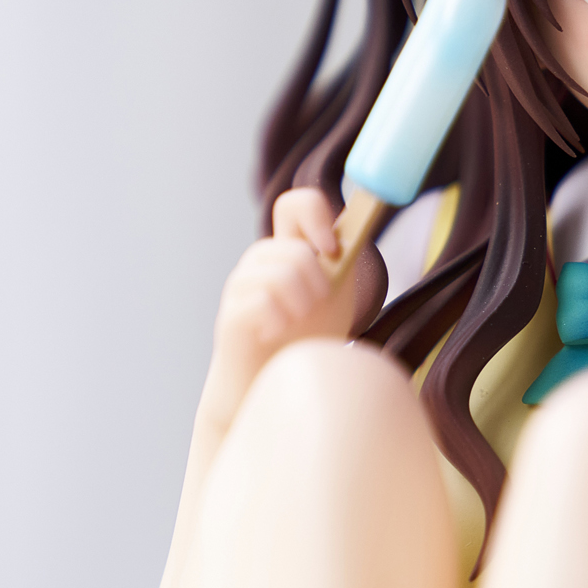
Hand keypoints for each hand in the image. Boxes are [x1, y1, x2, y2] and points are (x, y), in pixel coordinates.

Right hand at [200, 188, 389, 431]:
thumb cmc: (309, 338)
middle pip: (293, 247)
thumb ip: (344, 260)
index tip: (333, 250)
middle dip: (318, 280)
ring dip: (303, 302)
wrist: (277, 384)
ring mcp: (241, 286)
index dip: (317, 216)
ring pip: (281, 273)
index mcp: (288, 249)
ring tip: (298, 322)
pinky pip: (263, 302)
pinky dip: (281, 321)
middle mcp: (260, 261)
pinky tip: (278, 333)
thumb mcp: (337, 292)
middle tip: (317, 305)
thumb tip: (356, 231)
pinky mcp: (231, 315)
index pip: (295, 204)